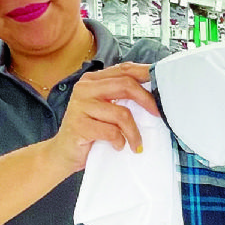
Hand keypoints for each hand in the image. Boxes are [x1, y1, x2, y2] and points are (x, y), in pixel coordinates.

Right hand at [43, 62, 158, 175]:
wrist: (63, 154)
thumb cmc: (89, 131)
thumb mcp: (105, 109)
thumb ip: (120, 97)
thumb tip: (152, 93)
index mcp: (92, 80)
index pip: (124, 70)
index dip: (146, 76)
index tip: (162, 88)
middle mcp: (84, 88)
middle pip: (125, 85)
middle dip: (147, 100)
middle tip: (158, 115)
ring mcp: (80, 106)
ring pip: (121, 113)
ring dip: (134, 132)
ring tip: (136, 143)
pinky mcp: (79, 125)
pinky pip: (111, 132)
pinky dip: (120, 141)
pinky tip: (118, 146)